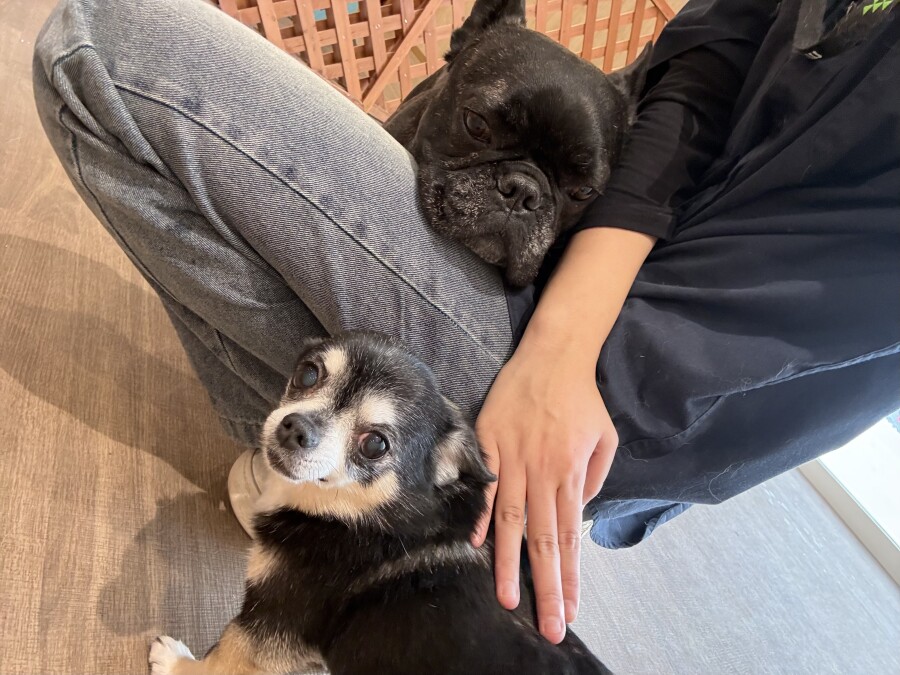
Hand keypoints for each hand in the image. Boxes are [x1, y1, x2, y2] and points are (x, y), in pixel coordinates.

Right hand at [472, 338, 618, 643]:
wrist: (554, 355)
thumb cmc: (582, 400)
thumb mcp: (606, 439)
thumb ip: (594, 479)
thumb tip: (578, 514)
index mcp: (571, 475)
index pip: (571, 536)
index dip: (570, 575)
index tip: (569, 610)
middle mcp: (543, 474)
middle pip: (543, 539)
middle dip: (545, 585)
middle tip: (546, 625)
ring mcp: (513, 459)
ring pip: (511, 520)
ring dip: (509, 563)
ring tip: (507, 599)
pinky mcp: (489, 442)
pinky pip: (484, 485)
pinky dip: (479, 515)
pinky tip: (475, 544)